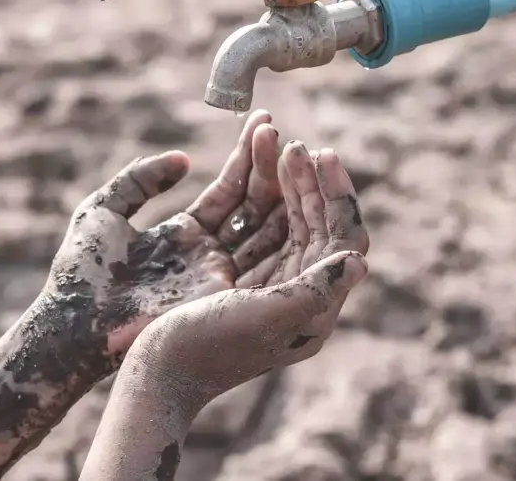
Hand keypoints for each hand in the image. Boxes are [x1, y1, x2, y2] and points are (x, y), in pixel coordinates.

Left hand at [39, 110, 286, 370]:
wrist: (73, 323)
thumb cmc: (81, 271)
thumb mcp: (103, 210)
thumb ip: (140, 179)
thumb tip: (183, 159)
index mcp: (185, 234)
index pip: (227, 190)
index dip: (245, 157)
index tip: (263, 122)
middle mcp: (210, 253)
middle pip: (252, 205)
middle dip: (267, 166)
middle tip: (278, 129)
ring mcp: (220, 274)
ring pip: (264, 226)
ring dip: (278, 189)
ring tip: (292, 148)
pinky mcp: (222, 293)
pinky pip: (262, 255)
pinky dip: (280, 224)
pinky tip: (293, 191)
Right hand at [127, 145, 369, 402]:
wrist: (155, 377)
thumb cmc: (204, 350)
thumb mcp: (263, 318)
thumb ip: (314, 291)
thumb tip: (360, 261)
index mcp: (312, 308)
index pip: (342, 240)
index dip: (337, 195)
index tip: (321, 154)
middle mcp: (294, 293)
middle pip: (315, 224)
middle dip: (308, 180)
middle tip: (295, 144)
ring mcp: (263, 283)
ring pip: (284, 218)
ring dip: (281, 179)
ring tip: (271, 138)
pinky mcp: (233, 276)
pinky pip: (254, 224)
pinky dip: (253, 192)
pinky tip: (248, 162)